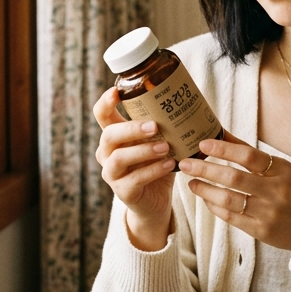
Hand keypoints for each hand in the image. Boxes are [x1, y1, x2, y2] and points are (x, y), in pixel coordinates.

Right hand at [93, 87, 174, 250]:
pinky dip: (153, 170)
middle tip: (155, 126)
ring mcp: (112, 173)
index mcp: (114, 136)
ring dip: (144, 150)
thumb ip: (164, 125)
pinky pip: (134, 179)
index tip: (116, 91)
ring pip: (119, 158)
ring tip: (166, 147)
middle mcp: (107, 153)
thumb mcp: (159, 141)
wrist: (156, 200)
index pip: (101, 115)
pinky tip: (170, 165)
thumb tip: (189, 99)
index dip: (105, 102)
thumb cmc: (157, 163)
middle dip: (131, 129)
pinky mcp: (122, 191)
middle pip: (109, 135)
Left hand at [179, 133, 290, 260]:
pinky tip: (206, 198)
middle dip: (205, 169)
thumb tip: (221, 133)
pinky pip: (231, 218)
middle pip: (234, 178)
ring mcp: (269, 213)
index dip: (224, 149)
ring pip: (228, 200)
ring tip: (191, 182)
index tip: (203, 144)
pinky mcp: (261, 232)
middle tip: (185, 163)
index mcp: (283, 171)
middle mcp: (276, 191)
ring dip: (205, 190)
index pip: (249, 156)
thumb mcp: (282, 170)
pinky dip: (215, 207)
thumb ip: (251, 154)